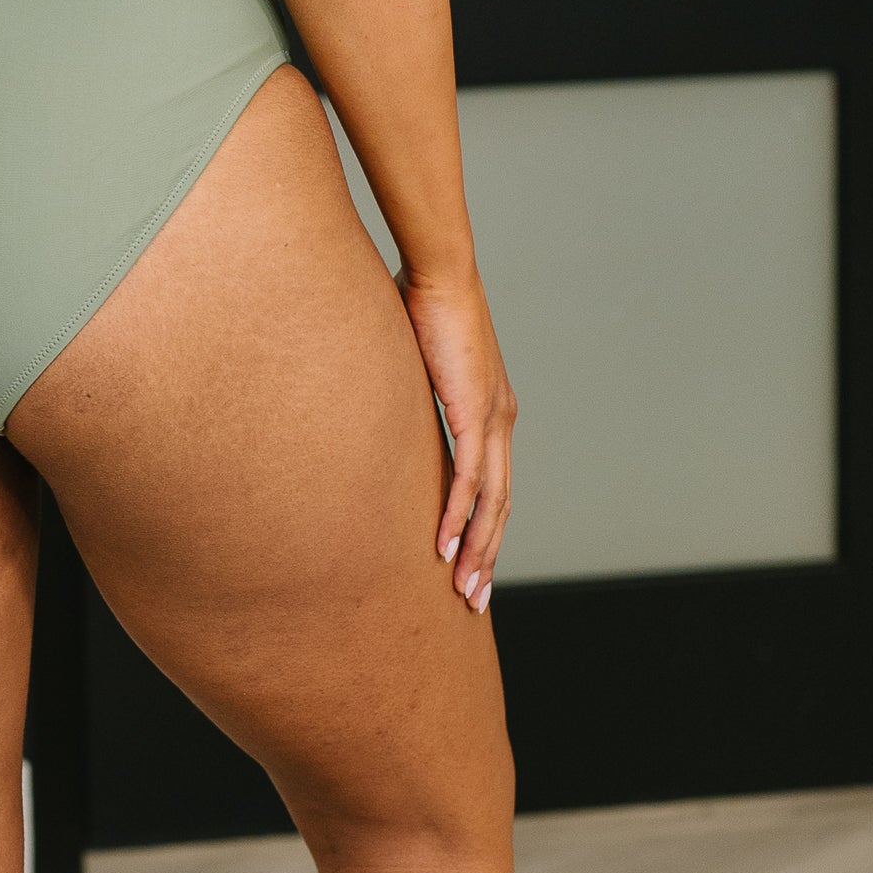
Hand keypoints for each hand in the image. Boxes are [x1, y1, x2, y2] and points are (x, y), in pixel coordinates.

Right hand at [397, 268, 514, 611]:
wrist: (439, 273)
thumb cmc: (421, 304)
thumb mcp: (413, 363)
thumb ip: (404, 392)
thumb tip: (371, 401)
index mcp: (490, 409)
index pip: (493, 484)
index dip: (483, 528)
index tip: (469, 565)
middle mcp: (501, 419)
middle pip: (500, 505)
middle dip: (487, 557)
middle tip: (472, 599)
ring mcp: (494, 418)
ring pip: (492, 502)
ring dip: (477, 549)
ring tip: (461, 589)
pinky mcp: (477, 412)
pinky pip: (471, 479)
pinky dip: (460, 517)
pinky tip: (446, 547)